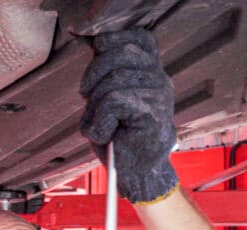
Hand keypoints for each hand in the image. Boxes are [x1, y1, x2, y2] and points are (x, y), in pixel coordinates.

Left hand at [80, 28, 178, 204]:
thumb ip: (106, 74)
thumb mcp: (108, 99)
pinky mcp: (153, 112)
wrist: (136, 174)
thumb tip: (95, 46)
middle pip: (120, 53)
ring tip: (100, 126)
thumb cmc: (119, 138)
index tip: (98, 52)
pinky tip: (105, 135)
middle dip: (93, 73)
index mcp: (151, 73)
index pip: (141, 37)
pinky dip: (100, 121)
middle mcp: (159, 79)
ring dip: (95, 107)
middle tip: (86, 97)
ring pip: (113, 80)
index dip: (115, 38)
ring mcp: (159, 95)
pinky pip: (113, 101)